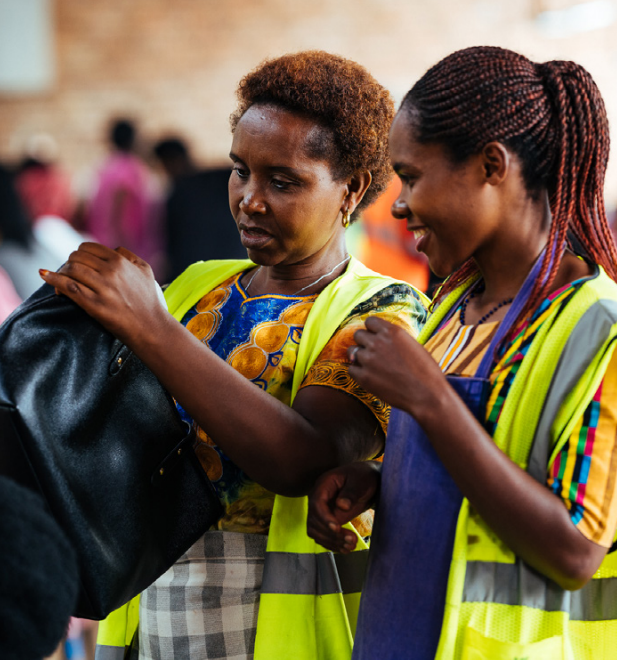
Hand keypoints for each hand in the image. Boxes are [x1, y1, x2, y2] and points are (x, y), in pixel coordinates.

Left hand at [39, 243, 167, 346]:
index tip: (78, 264)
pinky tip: (44, 276)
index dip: (80, 255)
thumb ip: (129, 256)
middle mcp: (111, 271)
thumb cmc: (149, 301)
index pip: (88, 248)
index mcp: (121, 261)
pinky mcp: (94, 305)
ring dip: (61, 273)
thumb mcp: (145, 271)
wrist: (151, 328)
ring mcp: (102, 288)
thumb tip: (113, 248)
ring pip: (70, 269)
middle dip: (70, 264)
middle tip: (70, 275)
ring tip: (60, 282)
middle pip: (76, 258)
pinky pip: (68, 286)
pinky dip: (53, 279)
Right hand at [307, 461, 380, 552]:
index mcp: (324, 484)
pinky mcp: (327, 521)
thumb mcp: (361, 480)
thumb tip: (341, 505)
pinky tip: (346, 548)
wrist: (367, 481)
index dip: (324, 517)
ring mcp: (321, 510)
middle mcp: (318, 498)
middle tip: (351, 540)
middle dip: (331, 533)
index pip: (316, 503)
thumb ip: (352, 492)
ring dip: (331, 541)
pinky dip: (332, 544)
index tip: (336, 528)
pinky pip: (323, 535)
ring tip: (351, 546)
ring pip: (316, 531)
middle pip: (314, 520)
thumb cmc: (364, 477)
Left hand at [347, 316, 446, 415]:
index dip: (371, 330)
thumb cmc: (426, 372)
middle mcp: (378, 342)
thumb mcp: (412, 345)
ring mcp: (369, 359)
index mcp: (392, 332)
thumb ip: (394, 339)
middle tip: (373, 353)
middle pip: (358, 334)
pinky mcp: (364, 377)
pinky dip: (357, 372)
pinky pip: (351, 369)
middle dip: (364, 342)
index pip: (369, 321)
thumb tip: (381, 338)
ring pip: (352, 351)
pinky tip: (369, 376)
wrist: (427, 395)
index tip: (375, 337)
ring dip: (359, 356)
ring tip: (371, 366)